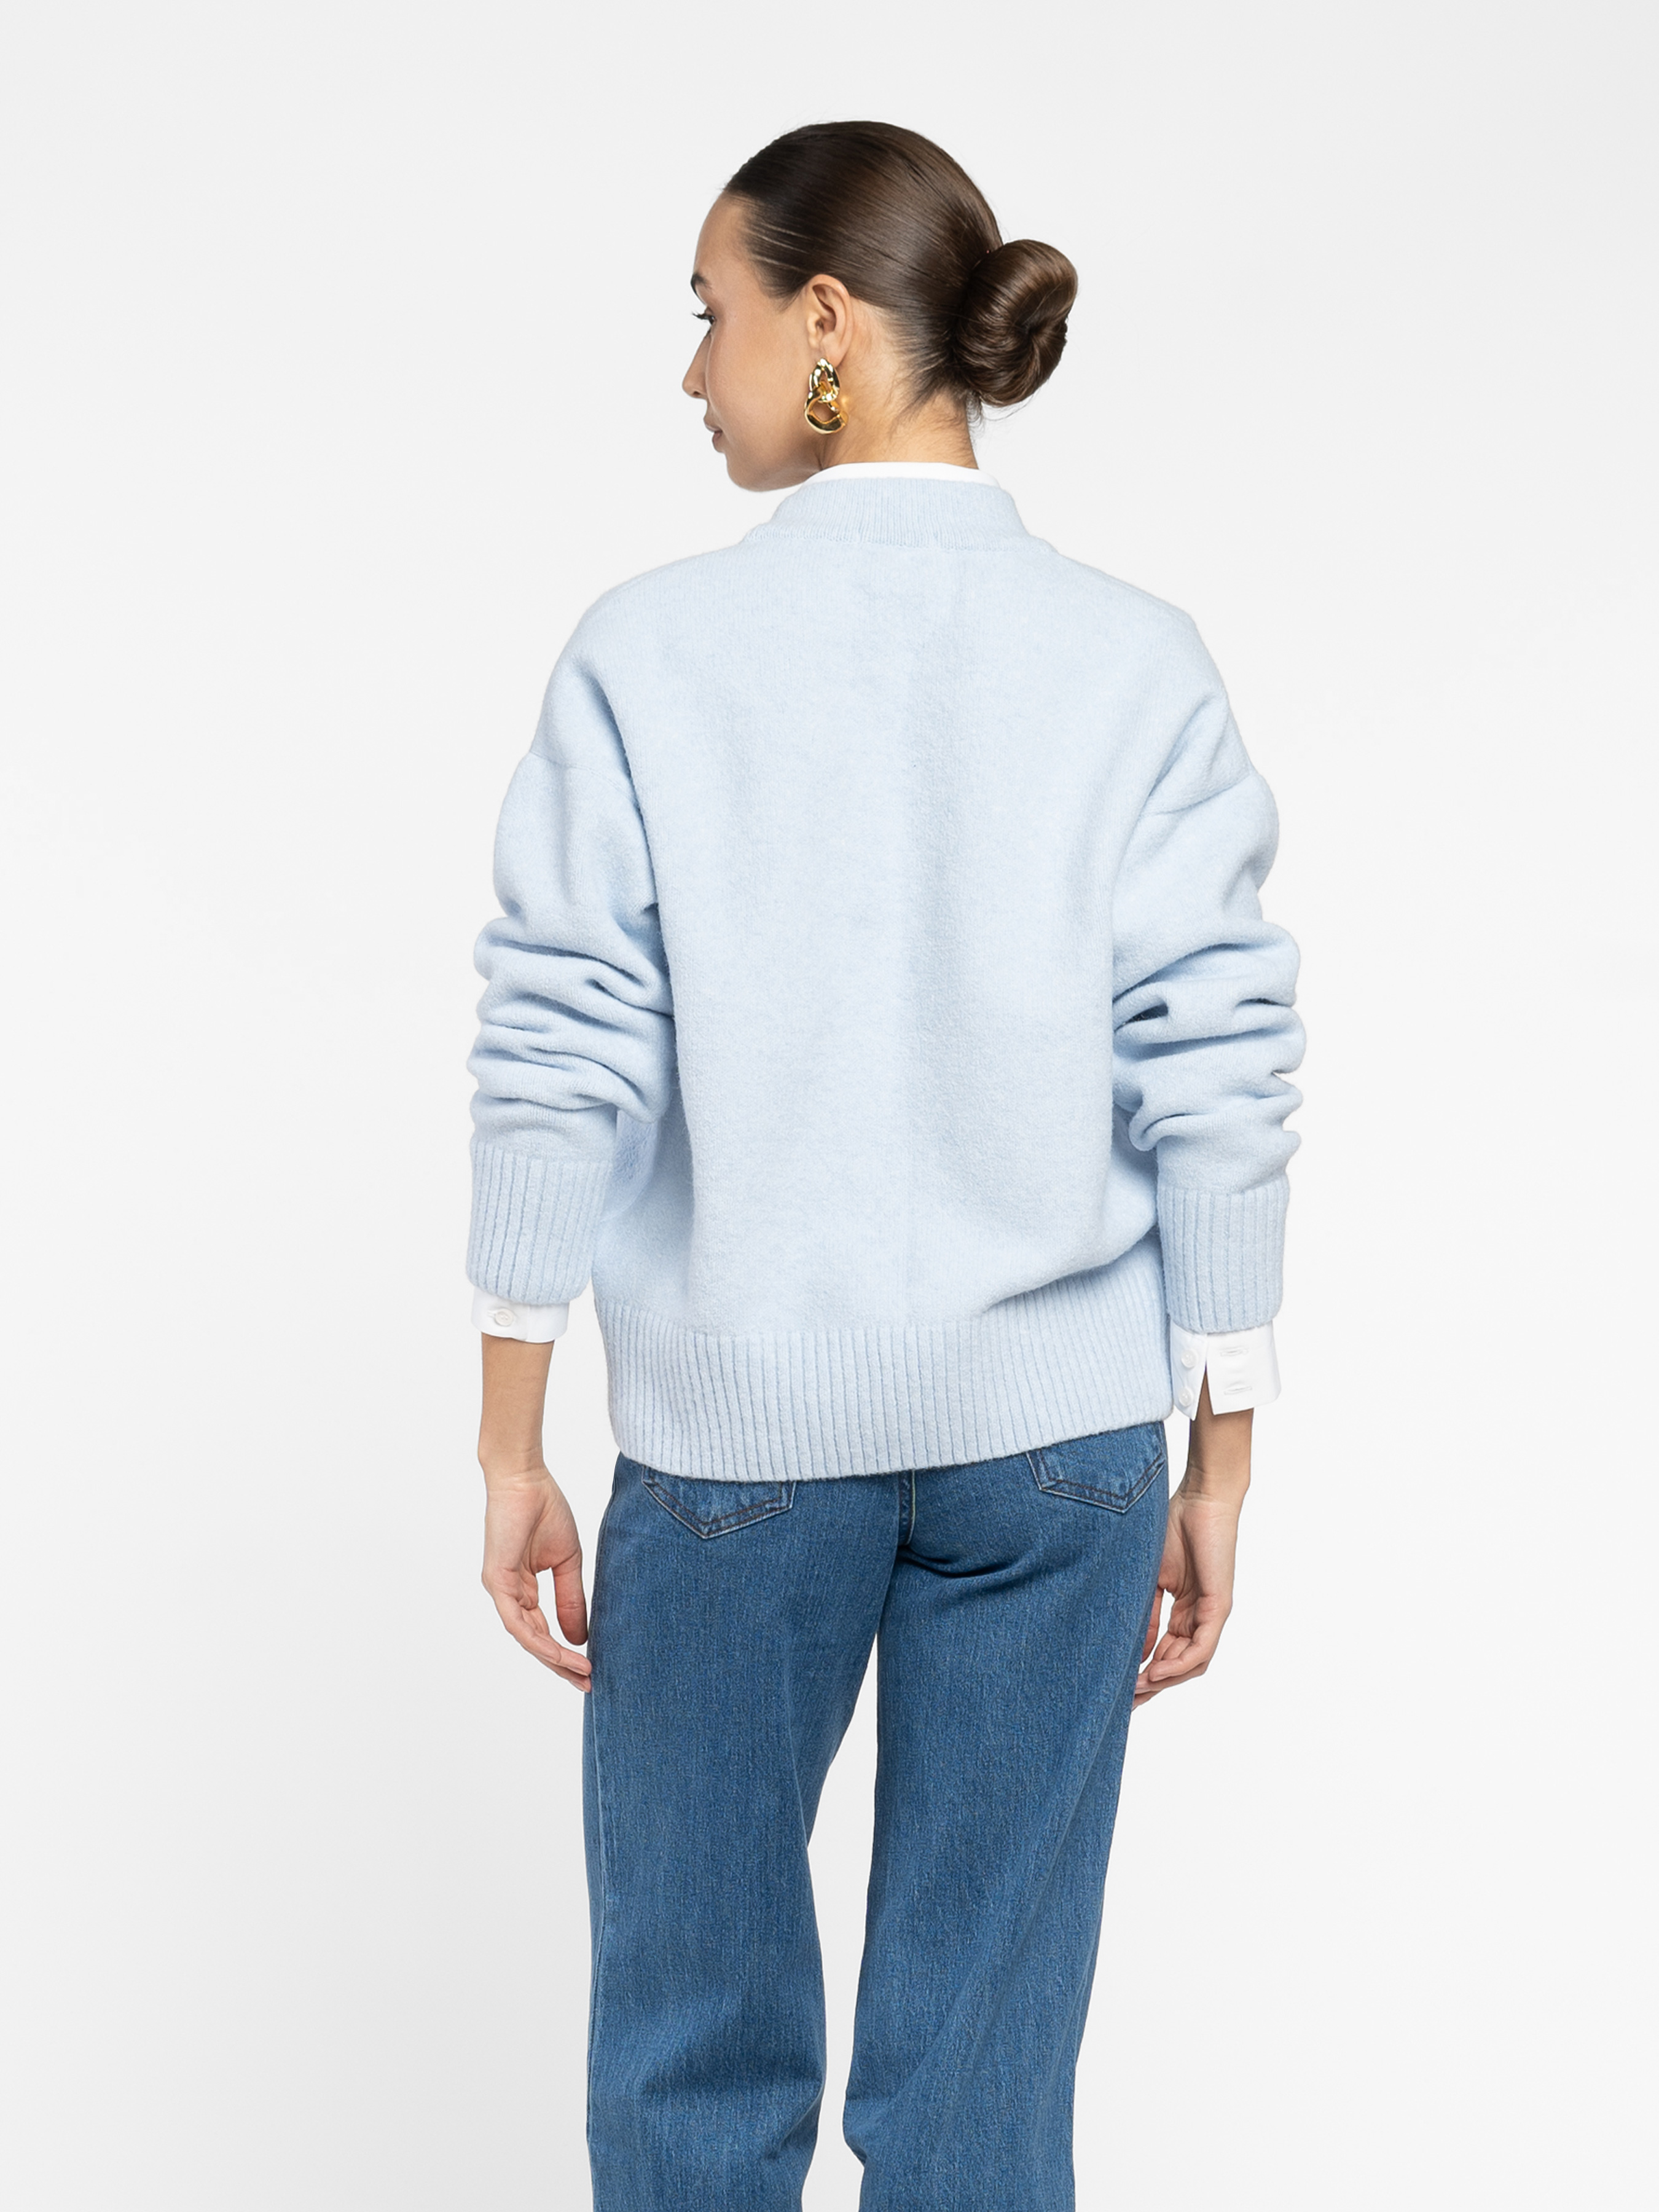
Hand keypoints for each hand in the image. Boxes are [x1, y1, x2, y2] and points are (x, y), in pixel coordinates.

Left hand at [480, 1467, 591, 1690]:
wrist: (525, 1479)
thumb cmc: (544, 1509)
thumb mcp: (567, 1561)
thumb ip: (571, 1599)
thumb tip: (579, 1637)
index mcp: (522, 1588)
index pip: (541, 1631)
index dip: (564, 1652)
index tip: (589, 1668)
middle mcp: (508, 1594)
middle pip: (533, 1641)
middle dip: (560, 1664)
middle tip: (586, 1683)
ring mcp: (500, 1590)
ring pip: (526, 1637)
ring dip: (553, 1658)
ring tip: (581, 1672)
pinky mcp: (497, 1581)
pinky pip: (517, 1622)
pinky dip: (539, 1640)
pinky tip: (562, 1652)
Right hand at [1135, 1483, 1241, 1704]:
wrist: (1202, 1497)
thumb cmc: (1175, 1527)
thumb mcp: (1150, 1578)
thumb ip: (1145, 1614)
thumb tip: (1133, 1652)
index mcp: (1185, 1612)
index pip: (1166, 1653)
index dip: (1144, 1673)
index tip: (1119, 1689)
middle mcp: (1201, 1618)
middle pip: (1179, 1666)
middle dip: (1152, 1686)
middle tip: (1124, 1703)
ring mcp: (1212, 1614)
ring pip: (1192, 1663)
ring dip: (1165, 1681)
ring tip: (1136, 1690)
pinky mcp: (1219, 1607)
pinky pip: (1202, 1647)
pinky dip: (1179, 1663)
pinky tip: (1155, 1672)